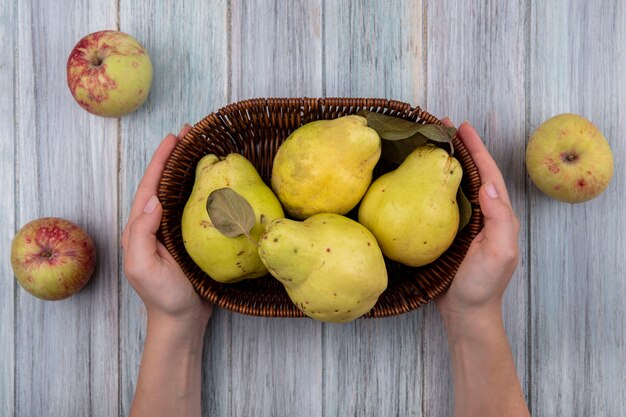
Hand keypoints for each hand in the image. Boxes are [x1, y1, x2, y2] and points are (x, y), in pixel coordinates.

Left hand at [121, 125, 212, 329]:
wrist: (181, 320)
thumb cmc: (162, 297)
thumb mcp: (142, 267)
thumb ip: (141, 234)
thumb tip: (153, 200)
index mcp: (141, 227)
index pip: (150, 186)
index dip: (161, 160)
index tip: (175, 138)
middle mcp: (156, 224)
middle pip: (164, 182)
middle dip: (175, 156)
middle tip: (191, 132)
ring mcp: (173, 230)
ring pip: (180, 191)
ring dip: (188, 168)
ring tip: (202, 147)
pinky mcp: (190, 237)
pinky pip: (196, 206)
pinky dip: (202, 189)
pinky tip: (215, 181)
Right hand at [436, 120, 519, 322]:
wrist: (465, 314)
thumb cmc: (482, 286)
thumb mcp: (499, 253)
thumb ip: (500, 219)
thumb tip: (488, 184)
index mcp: (498, 215)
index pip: (488, 174)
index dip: (476, 149)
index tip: (462, 127)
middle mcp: (483, 214)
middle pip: (472, 173)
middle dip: (460, 148)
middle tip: (441, 125)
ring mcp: (465, 223)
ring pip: (456, 184)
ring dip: (446, 163)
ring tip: (429, 143)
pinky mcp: (447, 233)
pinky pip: (440, 201)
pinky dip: (432, 185)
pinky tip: (417, 179)